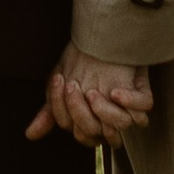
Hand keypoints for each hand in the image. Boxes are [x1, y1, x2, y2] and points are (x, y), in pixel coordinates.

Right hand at [26, 45, 153, 146]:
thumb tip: (29, 135)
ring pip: (122, 124)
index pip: (79, 133)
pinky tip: (116, 92)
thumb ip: (50, 111)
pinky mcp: (143, 96)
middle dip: (80, 111)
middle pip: (97, 132)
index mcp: (92, 123)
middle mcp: (111, 121)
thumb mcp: (61, 85)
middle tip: (72, 85)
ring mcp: (129, 109)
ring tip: (91, 91)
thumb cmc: (82, 64)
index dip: (66, 113)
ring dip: (105, 111)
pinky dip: (131, 102)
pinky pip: (143, 108)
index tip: (59, 82)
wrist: (105, 38)